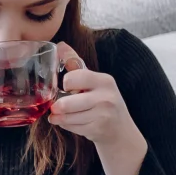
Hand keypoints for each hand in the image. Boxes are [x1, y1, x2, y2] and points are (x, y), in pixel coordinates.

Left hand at [50, 43, 148, 174]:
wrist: (120, 130)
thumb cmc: (103, 101)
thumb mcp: (93, 81)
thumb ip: (75, 63)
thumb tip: (60, 44)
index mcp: (104, 80)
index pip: (74, 77)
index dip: (64, 83)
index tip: (65, 87)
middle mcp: (106, 97)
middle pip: (66, 103)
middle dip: (56, 106)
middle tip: (55, 106)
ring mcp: (102, 115)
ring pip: (66, 117)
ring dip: (59, 117)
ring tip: (62, 115)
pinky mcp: (97, 129)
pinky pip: (70, 127)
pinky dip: (66, 125)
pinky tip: (72, 122)